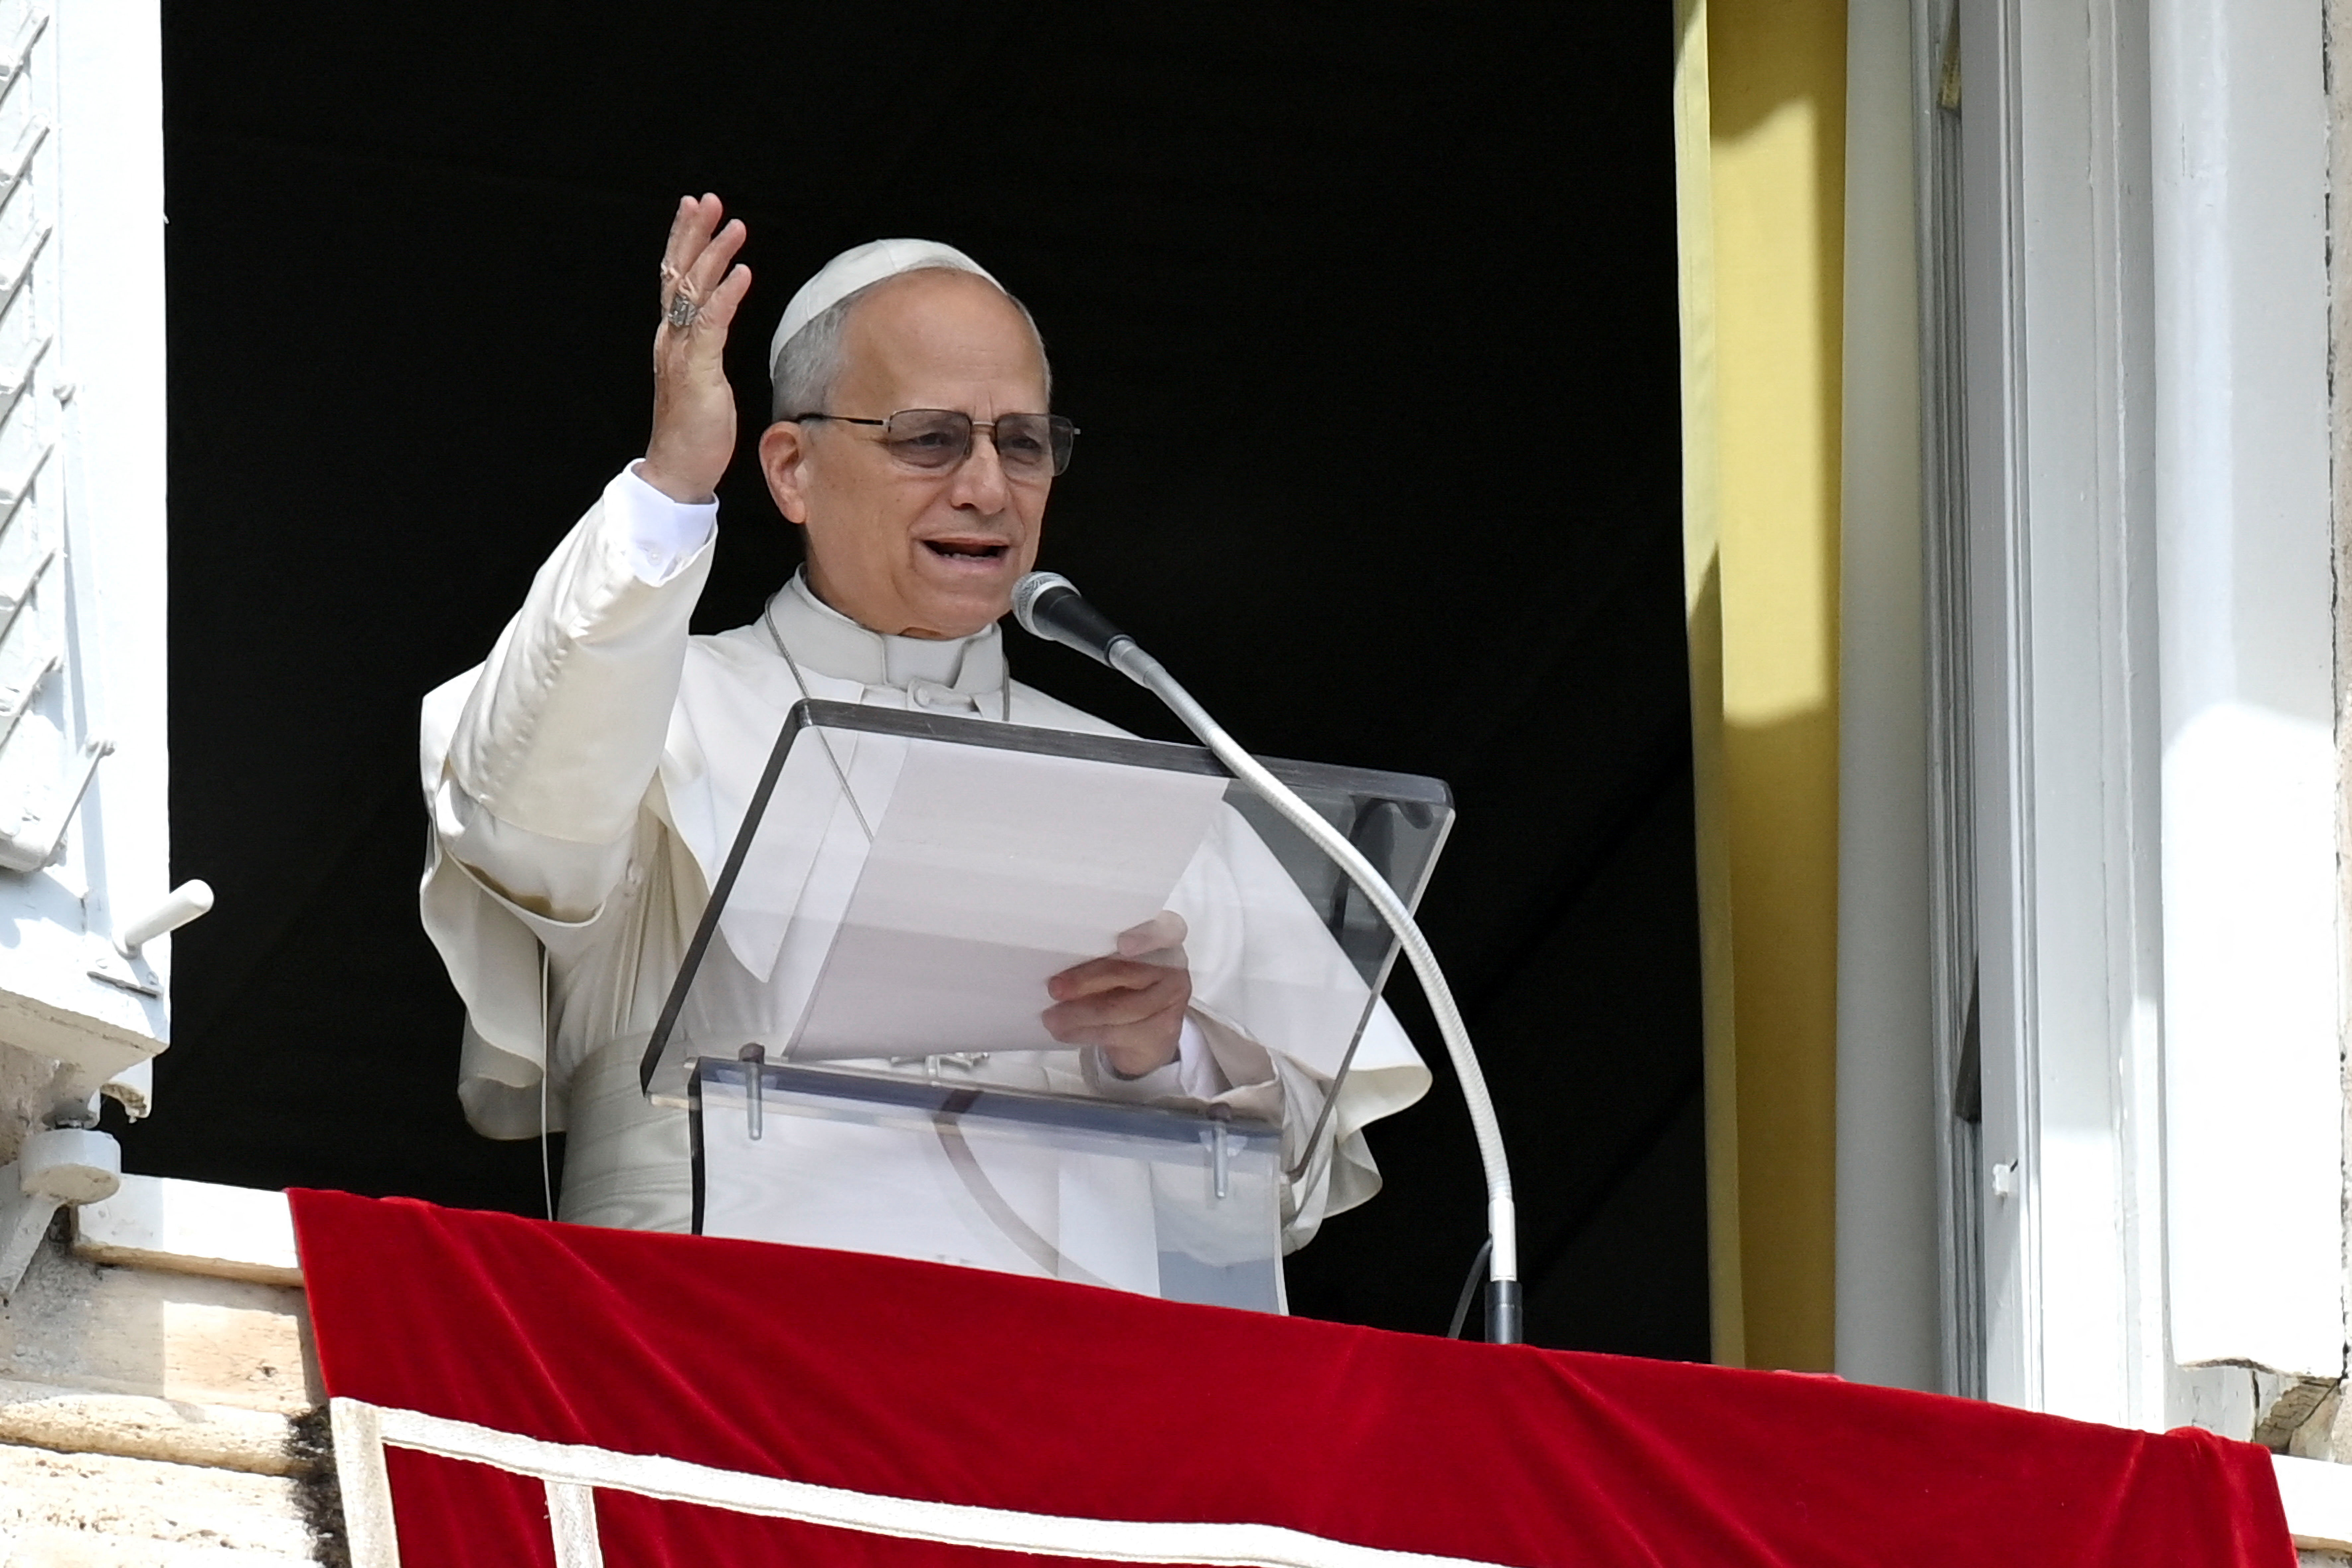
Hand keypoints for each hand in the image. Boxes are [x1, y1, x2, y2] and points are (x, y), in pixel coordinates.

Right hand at [639, 194, 752, 503]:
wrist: (678, 469)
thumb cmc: (695, 428)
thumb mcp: (703, 377)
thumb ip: (706, 345)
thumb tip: (718, 320)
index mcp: (673, 337)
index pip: (676, 279)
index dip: (684, 241)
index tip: (696, 209)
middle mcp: (672, 338)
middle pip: (679, 274)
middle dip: (693, 233)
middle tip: (707, 199)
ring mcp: (682, 353)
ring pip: (694, 292)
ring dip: (714, 255)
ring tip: (734, 226)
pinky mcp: (697, 373)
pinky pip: (712, 326)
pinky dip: (726, 296)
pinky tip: (743, 273)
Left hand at [1044, 912, 1191, 1078]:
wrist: (1149, 1031)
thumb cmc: (1125, 984)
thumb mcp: (1118, 960)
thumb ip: (1102, 952)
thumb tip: (1056, 960)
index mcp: (1165, 936)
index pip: (1168, 929)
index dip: (1146, 936)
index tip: (1121, 945)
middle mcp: (1174, 965)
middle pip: (1128, 971)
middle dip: (1086, 980)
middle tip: (1055, 988)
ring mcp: (1172, 999)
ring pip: (1118, 1008)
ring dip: (1078, 1014)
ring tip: (1051, 1017)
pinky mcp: (1162, 1030)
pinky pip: (1116, 1032)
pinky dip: (1083, 1032)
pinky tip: (1064, 1031)